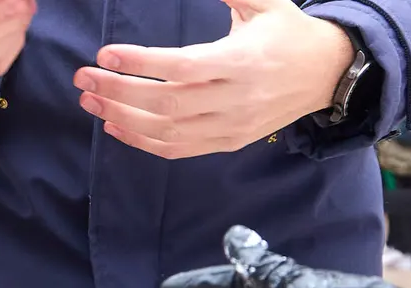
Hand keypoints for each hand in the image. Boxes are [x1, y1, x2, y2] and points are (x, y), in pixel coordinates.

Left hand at [73, 0, 353, 158]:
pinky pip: (178, 150)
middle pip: (166, 102)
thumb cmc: (289, 31)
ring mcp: (231, 125)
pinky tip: (114, 126)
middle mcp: (236, 98)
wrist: (327, 73)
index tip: (105, 53)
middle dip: (118, 91)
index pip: (183, 67)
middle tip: (83, 78)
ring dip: (122, 118)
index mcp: (243, 60)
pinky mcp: (227, 142)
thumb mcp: (265, 2)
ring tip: (89, 100)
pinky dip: (141, 141)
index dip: (141, 63)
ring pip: (167, 131)